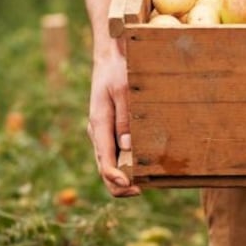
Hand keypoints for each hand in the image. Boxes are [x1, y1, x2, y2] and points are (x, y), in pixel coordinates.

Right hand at [87, 45, 140, 197]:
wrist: (111, 55)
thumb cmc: (118, 70)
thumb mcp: (123, 91)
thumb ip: (125, 119)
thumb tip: (128, 147)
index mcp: (99, 125)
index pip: (104, 161)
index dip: (117, 179)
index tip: (133, 187)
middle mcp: (98, 133)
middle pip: (105, 168)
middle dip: (121, 184)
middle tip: (143, 189)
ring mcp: (103, 132)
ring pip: (109, 163)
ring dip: (124, 176)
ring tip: (147, 182)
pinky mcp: (110, 128)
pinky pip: (115, 152)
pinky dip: (126, 163)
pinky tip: (143, 165)